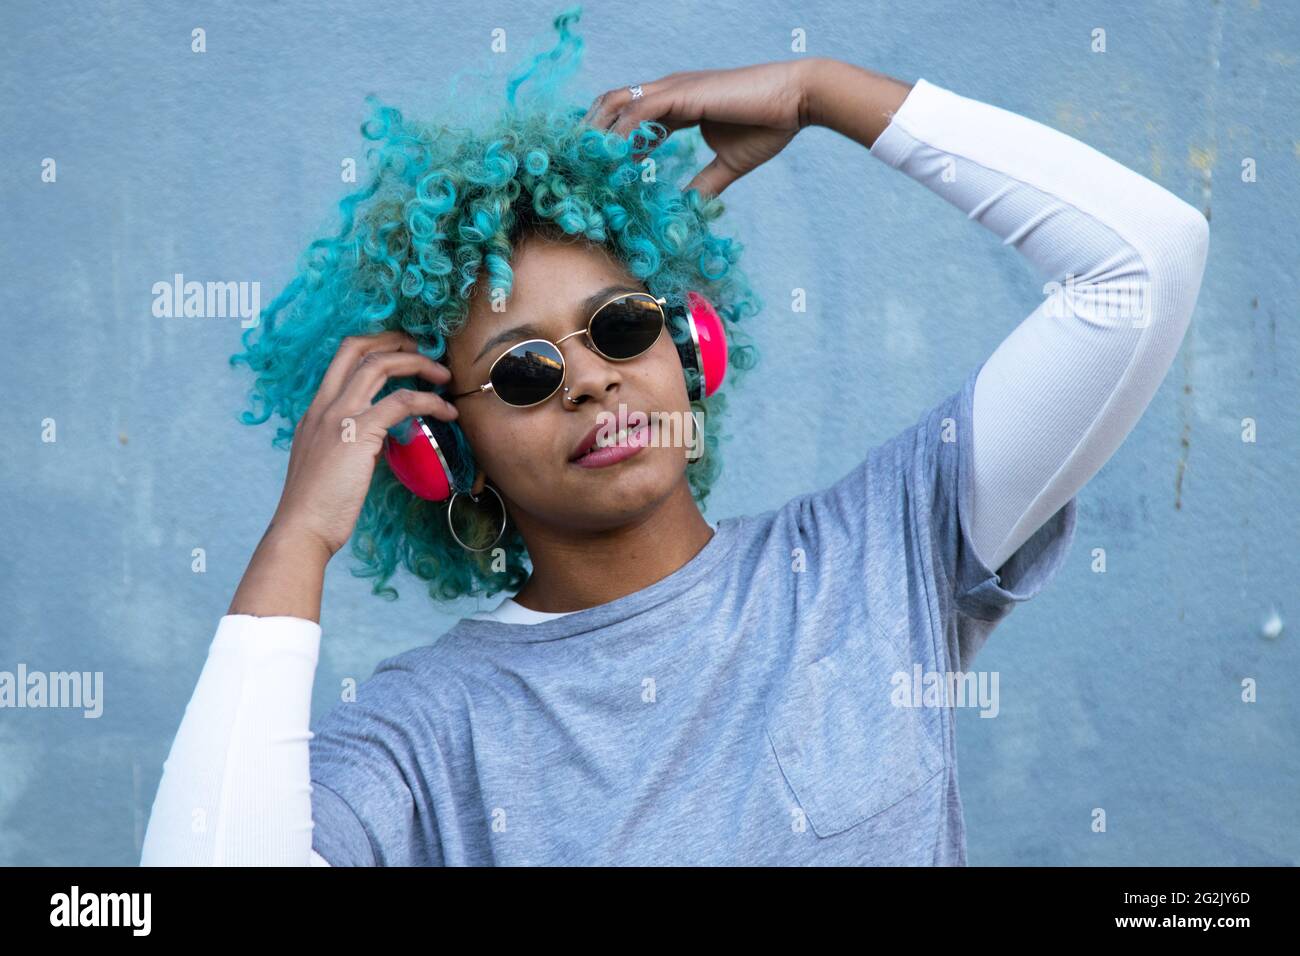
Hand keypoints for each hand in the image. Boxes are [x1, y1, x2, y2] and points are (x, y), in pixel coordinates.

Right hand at [268, 331, 458, 557]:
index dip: (374, 345)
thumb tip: (378, 439)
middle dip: (395, 340)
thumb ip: (348, 443)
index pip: (342, 358)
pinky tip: (446, 413)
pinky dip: (429, 401)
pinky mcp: (358, 434)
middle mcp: (324, 406)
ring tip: (443, 375)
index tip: (401, 351)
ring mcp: (338, 417)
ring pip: (380, 366)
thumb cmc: (317, 506)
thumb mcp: (327, 463)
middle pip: (359, 348)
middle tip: (425, 349)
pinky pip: (401, 402)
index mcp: (315, 411)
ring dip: (418, 364)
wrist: (302, 528)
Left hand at [583, 59, 823, 197]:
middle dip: (591, 135)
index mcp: (678, 102)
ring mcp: (672, 88)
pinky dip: (619, 136)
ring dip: (596, 136)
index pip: (629, 117)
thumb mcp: (729, 164)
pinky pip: (636, 114)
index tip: (598, 175)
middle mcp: (669, 90)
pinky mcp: (681, 93)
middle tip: (576, 171)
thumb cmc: (770, 125)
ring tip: (583, 169)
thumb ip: (704, 185)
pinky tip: (611, 162)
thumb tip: (688, 210)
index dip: (610, 143)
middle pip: (612, 105)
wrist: (797, 101)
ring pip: (616, 105)